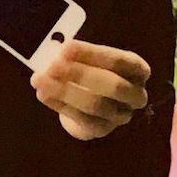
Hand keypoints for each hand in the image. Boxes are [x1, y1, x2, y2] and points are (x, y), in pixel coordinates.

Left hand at [31, 40, 150, 140]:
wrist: (97, 104)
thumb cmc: (95, 72)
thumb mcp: (92, 59)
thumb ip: (79, 55)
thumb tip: (54, 50)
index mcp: (137, 69)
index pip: (119, 60)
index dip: (92, 54)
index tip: (65, 47)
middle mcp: (136, 94)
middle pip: (113, 86)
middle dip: (81, 74)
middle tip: (53, 65)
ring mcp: (121, 115)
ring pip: (96, 105)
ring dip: (65, 91)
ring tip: (40, 80)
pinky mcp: (103, 129)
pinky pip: (82, 119)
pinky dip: (60, 105)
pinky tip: (43, 94)